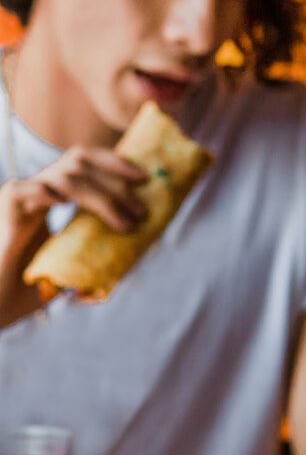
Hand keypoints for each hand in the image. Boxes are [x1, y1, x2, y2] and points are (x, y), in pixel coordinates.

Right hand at [0, 148, 145, 325]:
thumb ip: (91, 261)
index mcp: (48, 198)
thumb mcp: (67, 269)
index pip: (81, 162)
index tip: (143, 177)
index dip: (113, 163)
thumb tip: (122, 267)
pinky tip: (68, 207)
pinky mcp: (4, 210)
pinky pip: (27, 191)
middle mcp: (33, 192)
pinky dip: (50, 194)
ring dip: (102, 196)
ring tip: (125, 223)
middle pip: (78, 162)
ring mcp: (18, 199)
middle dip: (116, 181)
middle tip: (141, 210)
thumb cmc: (22, 292)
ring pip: (64, 177)